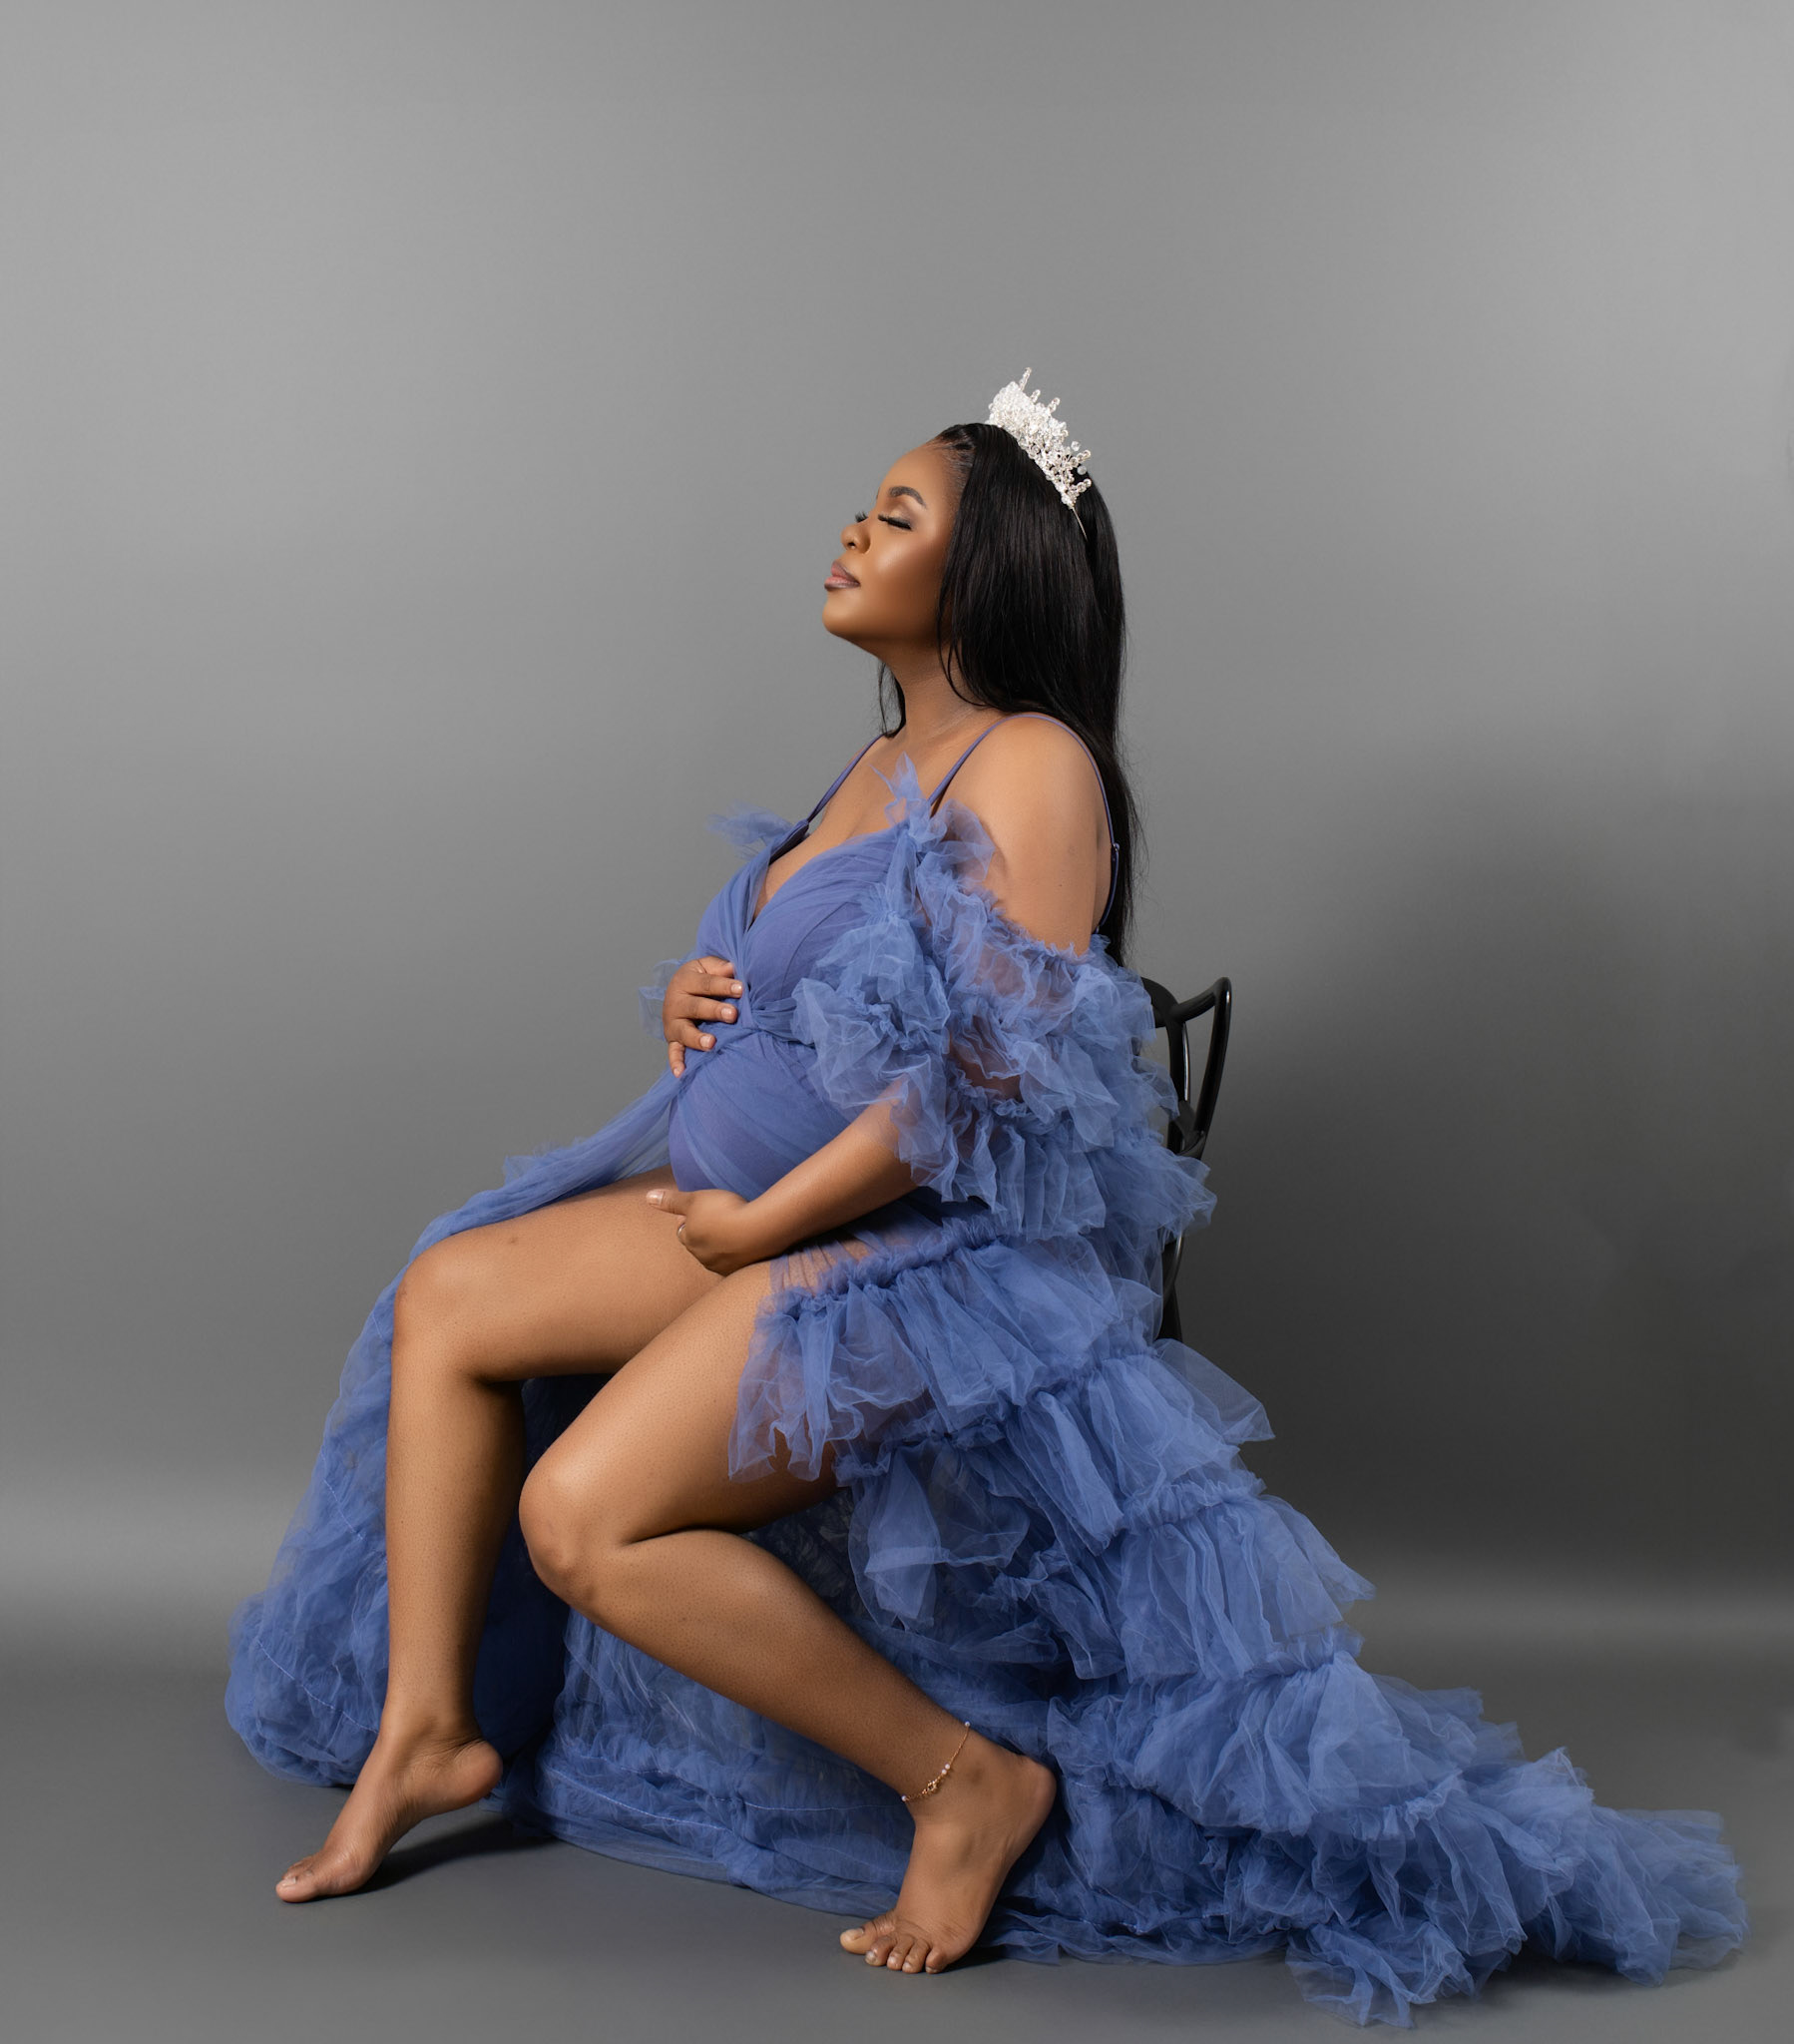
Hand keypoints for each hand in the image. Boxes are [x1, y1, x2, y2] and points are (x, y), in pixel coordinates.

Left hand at [644, 1185, 775, 1274]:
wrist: (758, 1229)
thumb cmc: (724, 1210)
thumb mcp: (694, 1199)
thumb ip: (671, 1201)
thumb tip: (647, 1197)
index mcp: (689, 1240)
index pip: (683, 1231)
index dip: (689, 1219)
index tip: (699, 1210)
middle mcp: (703, 1257)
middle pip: (699, 1245)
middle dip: (704, 1233)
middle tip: (717, 1217)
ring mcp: (723, 1266)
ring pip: (717, 1254)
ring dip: (721, 1243)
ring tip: (733, 1228)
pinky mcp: (741, 1269)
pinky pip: (735, 1260)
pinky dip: (737, 1251)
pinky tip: (745, 1240)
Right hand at [661, 955, 744, 1076]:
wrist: (678, 990)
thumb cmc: (700, 979)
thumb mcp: (705, 966)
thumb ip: (718, 966)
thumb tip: (732, 968)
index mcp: (685, 981)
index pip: (706, 983)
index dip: (723, 985)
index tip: (741, 989)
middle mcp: (676, 1002)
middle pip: (696, 1007)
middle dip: (714, 1011)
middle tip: (732, 1015)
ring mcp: (673, 1023)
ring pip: (684, 1031)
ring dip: (697, 1038)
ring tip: (711, 1043)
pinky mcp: (672, 1039)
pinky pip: (673, 1052)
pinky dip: (676, 1062)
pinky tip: (681, 1073)